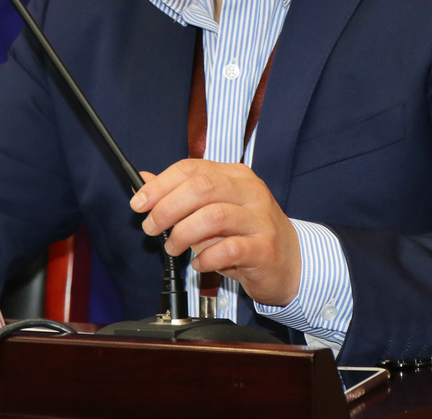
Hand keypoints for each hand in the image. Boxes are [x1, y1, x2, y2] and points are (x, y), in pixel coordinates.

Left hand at [130, 159, 300, 306]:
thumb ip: (180, 194)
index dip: (160, 184)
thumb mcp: (213, 209)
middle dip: (168, 208)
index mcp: (236, 176)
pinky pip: (228, 249)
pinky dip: (205, 258)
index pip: (192, 168)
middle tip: (152, 227)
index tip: (139, 203)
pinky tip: (199, 263)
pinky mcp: (265, 248)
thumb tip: (143, 179)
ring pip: (214, 216)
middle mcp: (250, 192)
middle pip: (202, 187)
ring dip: (184, 234)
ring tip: (173, 248)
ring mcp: (260, 219)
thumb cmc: (248, 235)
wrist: (292, 263)